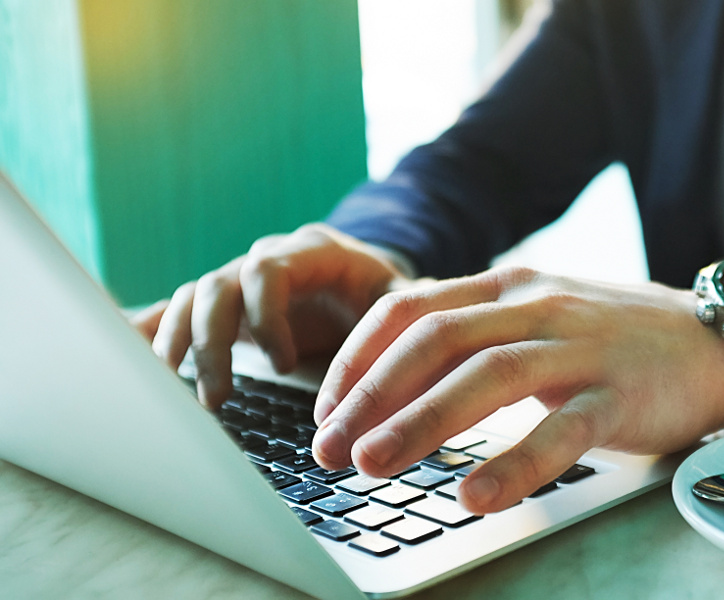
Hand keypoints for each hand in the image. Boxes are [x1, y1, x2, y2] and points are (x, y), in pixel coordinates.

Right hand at [131, 223, 410, 407]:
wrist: (361, 282)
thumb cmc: (383, 293)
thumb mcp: (401, 297)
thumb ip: (408, 310)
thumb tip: (428, 336)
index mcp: (310, 252)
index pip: (269, 271)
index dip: (267, 317)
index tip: (283, 364)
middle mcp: (264, 261)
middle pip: (218, 288)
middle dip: (212, 344)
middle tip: (217, 399)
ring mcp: (236, 281)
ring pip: (190, 300)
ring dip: (180, 348)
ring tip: (181, 396)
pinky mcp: (219, 308)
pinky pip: (173, 312)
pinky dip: (148, 334)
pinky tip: (126, 361)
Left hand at [310, 266, 723, 513]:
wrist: (714, 342)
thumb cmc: (615, 340)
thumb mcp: (538, 319)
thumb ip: (478, 335)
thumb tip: (396, 380)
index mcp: (509, 287)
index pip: (412, 308)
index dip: (358, 358)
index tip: (326, 409)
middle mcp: (537, 306)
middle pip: (435, 340)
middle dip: (369, 395)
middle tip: (327, 449)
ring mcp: (580, 346)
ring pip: (487, 375)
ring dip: (419, 421)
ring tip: (371, 466)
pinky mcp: (620, 392)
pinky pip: (561, 429)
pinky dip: (514, 463)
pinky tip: (475, 496)